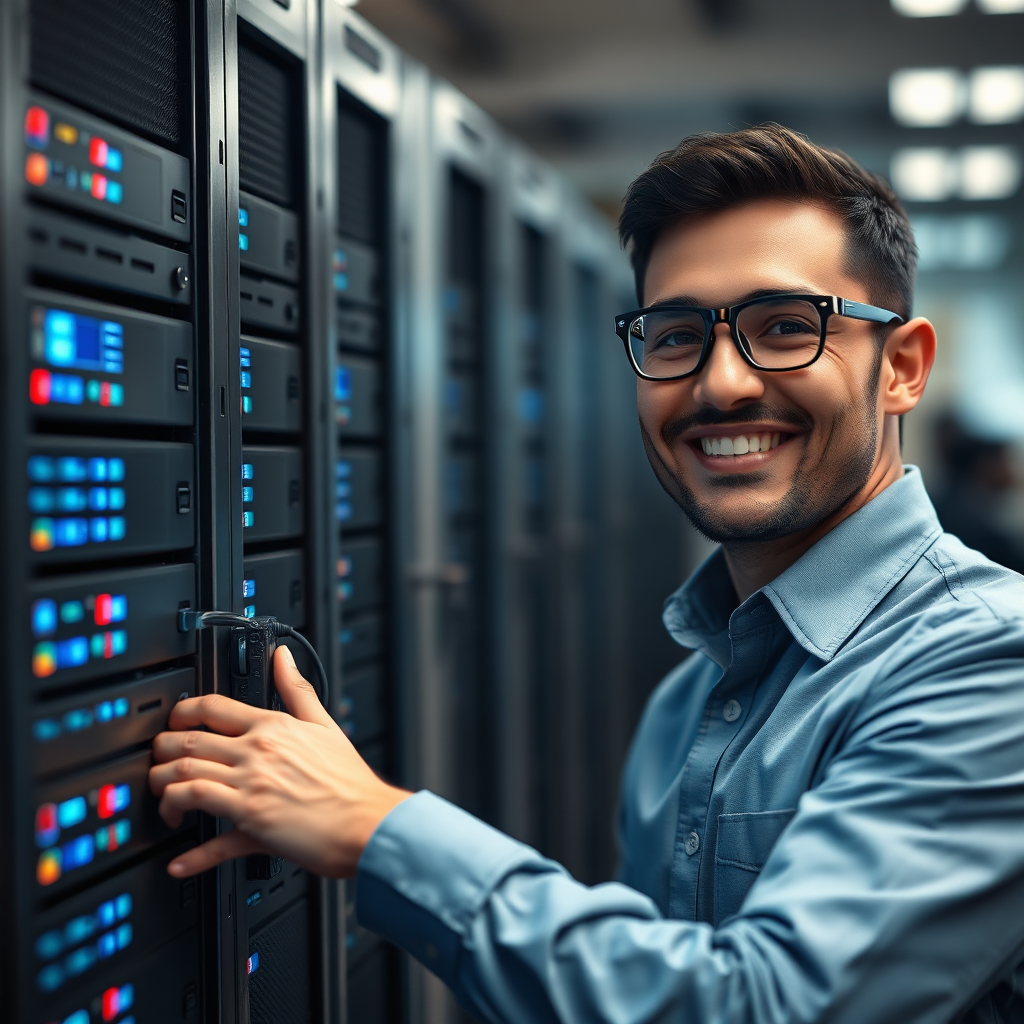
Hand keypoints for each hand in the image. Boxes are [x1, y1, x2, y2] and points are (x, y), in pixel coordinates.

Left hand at [149, 645, 410, 877]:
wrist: (368, 821)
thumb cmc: (350, 780)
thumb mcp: (324, 724)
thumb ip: (297, 689)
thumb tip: (283, 657)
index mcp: (272, 727)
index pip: (211, 708)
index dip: (182, 713)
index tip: (174, 723)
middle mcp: (256, 754)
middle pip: (187, 743)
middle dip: (162, 752)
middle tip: (159, 762)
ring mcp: (251, 789)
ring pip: (184, 781)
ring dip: (164, 791)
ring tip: (165, 802)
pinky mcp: (252, 825)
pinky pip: (208, 838)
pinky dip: (190, 855)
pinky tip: (180, 862)